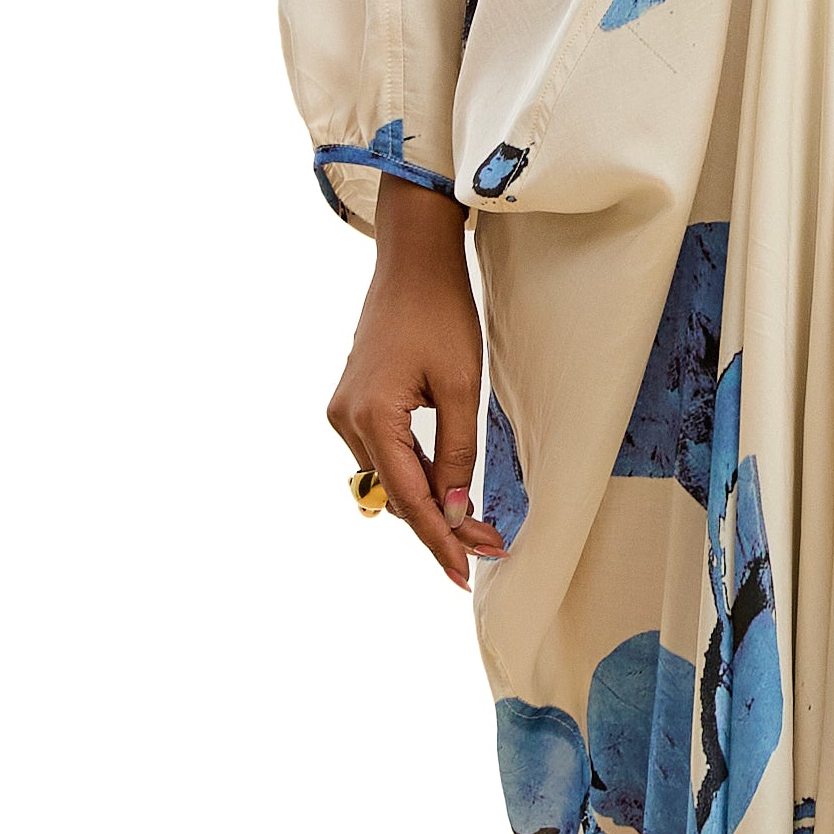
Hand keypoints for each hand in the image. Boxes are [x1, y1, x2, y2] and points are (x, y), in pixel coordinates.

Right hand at [328, 189, 507, 590]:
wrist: (413, 261)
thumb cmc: (441, 313)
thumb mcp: (462, 386)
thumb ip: (457, 452)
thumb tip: (453, 508)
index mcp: (370, 417)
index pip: (408, 497)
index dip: (439, 538)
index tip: (466, 572)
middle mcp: (346, 420)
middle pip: (396, 494)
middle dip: (441, 524)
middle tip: (488, 547)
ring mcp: (345, 411)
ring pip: (389, 478)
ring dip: (429, 503)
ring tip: (476, 527)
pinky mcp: (354, 402)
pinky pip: (384, 455)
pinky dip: (415, 475)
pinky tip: (446, 492)